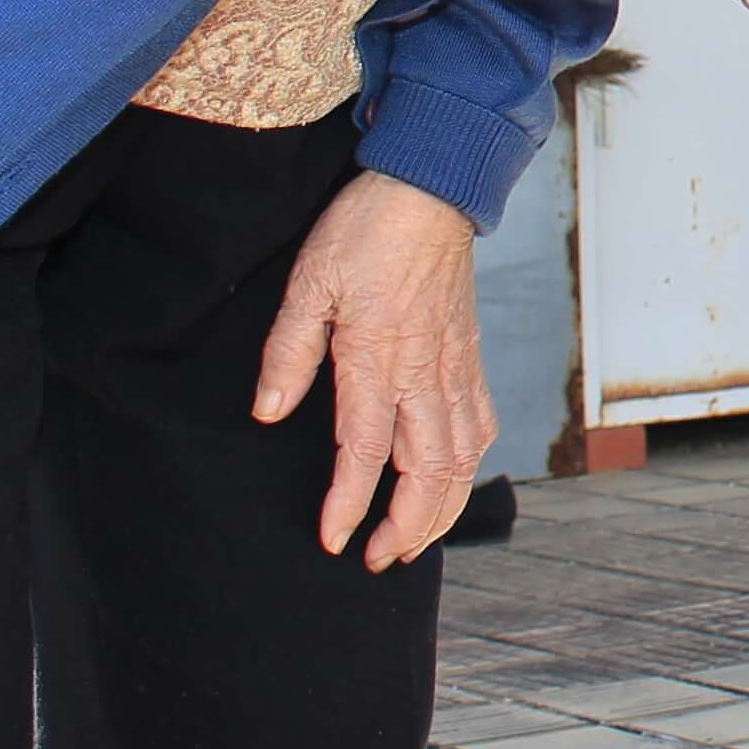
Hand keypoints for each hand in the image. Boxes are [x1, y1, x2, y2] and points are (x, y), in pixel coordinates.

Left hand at [252, 171, 495, 568]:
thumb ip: (288, 353)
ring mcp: (455, 367)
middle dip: (407, 527)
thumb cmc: (365, 230)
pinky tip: (451, 480)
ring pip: (462, 458)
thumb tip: (268, 413)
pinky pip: (480, 426)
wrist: (431, 188)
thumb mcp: (308, 284)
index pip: (364, 453)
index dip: (349, 505)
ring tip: (415, 539)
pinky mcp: (470, 356)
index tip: (334, 542)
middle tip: (380, 560)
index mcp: (379, 359)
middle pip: (427, 472)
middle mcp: (425, 373)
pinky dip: (468, 466)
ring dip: (442, 508)